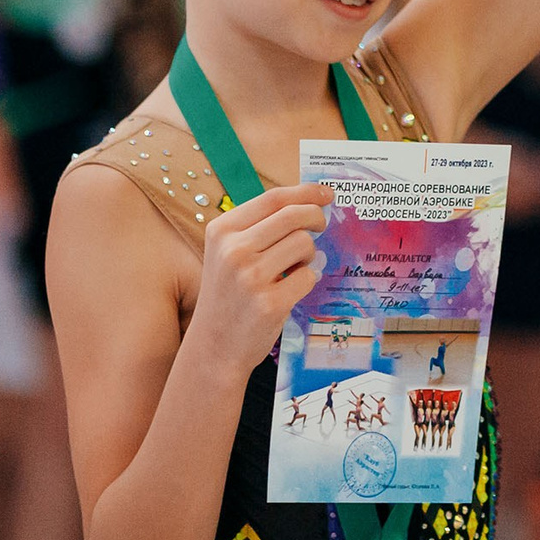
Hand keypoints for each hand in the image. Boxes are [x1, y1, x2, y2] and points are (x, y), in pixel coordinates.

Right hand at [188, 182, 332, 375]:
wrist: (212, 347)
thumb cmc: (228, 294)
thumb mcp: (228, 253)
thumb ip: (260, 227)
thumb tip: (310, 202)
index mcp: (222, 231)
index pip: (273, 199)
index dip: (305, 192)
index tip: (326, 194)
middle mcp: (234, 250)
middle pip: (294, 216)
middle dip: (316, 218)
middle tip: (321, 226)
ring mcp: (251, 277)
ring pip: (305, 244)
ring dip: (308, 255)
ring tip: (291, 269)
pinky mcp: (270, 303)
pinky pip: (309, 276)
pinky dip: (306, 281)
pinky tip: (289, 291)